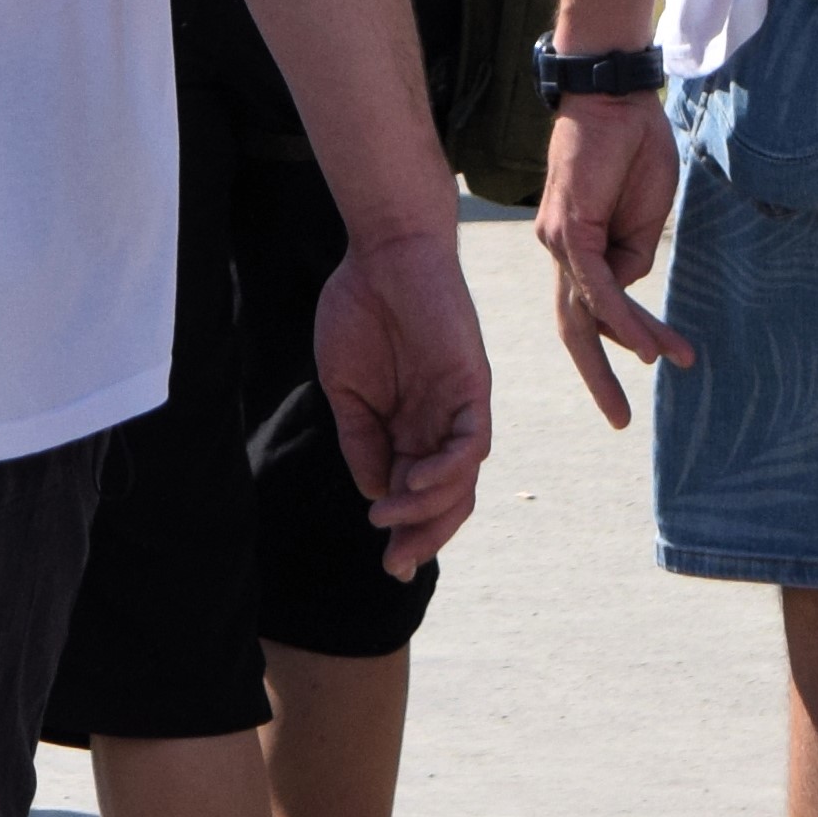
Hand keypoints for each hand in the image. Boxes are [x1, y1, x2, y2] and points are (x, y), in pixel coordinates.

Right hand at [310, 227, 495, 571]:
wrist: (382, 251)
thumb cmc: (359, 309)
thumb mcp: (346, 389)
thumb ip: (361, 440)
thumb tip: (375, 496)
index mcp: (408, 427)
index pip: (416, 494)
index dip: (405, 531)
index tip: (386, 563)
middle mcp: (439, 424)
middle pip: (446, 498)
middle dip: (424, 537)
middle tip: (396, 564)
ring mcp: (458, 406)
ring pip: (461, 479)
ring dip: (429, 510)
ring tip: (391, 520)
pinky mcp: (472, 385)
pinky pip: (471, 440)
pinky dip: (449, 468)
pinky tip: (415, 481)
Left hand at [531, 90, 690, 430]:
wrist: (613, 98)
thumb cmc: (632, 149)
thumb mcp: (643, 216)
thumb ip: (634, 257)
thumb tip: (630, 289)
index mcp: (576, 248)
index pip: (595, 310)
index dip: (625, 339)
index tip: (659, 362)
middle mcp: (560, 250)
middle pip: (575, 327)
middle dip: (597, 376)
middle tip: (620, 419)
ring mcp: (559, 241)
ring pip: (590, 312)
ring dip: (634, 342)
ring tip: (673, 364)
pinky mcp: (569, 229)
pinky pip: (597, 287)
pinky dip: (623, 318)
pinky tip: (647, 344)